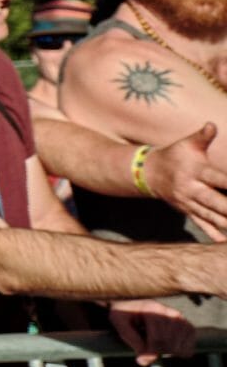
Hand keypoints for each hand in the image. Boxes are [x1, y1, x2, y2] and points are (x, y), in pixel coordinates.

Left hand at [107, 297, 197, 364]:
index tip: (141, 360)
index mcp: (153, 310)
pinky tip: (169, 348)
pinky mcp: (186, 324)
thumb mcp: (121, 325)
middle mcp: (170, 313)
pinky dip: (181, 350)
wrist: (133, 302)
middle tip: (147, 351)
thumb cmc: (125, 315)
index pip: (157, 339)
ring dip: (168, 352)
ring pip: (180, 346)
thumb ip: (133, 342)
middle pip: (169, 344)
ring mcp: (180, 318)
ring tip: (156, 347)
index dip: (149, 353)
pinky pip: (190, 344)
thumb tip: (147, 361)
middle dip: (157, 352)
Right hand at [141, 123, 226, 241]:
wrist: (148, 173)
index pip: (219, 179)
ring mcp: (189, 203)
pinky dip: (213, 233)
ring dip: (226, 223)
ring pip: (211, 216)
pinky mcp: (187, 211)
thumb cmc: (174, 155)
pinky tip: (223, 241)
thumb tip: (211, 125)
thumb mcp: (187, 143)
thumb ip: (202, 136)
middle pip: (216, 202)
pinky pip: (202, 224)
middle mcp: (191, 189)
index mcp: (195, 172)